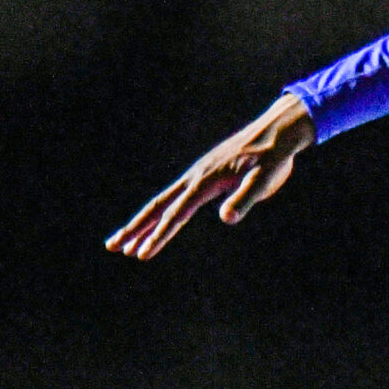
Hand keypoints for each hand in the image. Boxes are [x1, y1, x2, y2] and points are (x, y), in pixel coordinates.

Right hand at [106, 93, 315, 259]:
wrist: (276, 133)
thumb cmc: (272, 157)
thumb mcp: (264, 180)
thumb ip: (245, 198)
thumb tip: (226, 219)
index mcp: (205, 182)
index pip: (176, 214)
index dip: (159, 236)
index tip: (142, 255)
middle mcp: (195, 178)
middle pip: (158, 207)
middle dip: (135, 229)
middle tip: (113, 247)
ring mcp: (198, 177)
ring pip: (164, 203)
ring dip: (143, 223)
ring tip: (126, 243)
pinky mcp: (205, 177)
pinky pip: (177, 199)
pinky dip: (163, 213)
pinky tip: (158, 225)